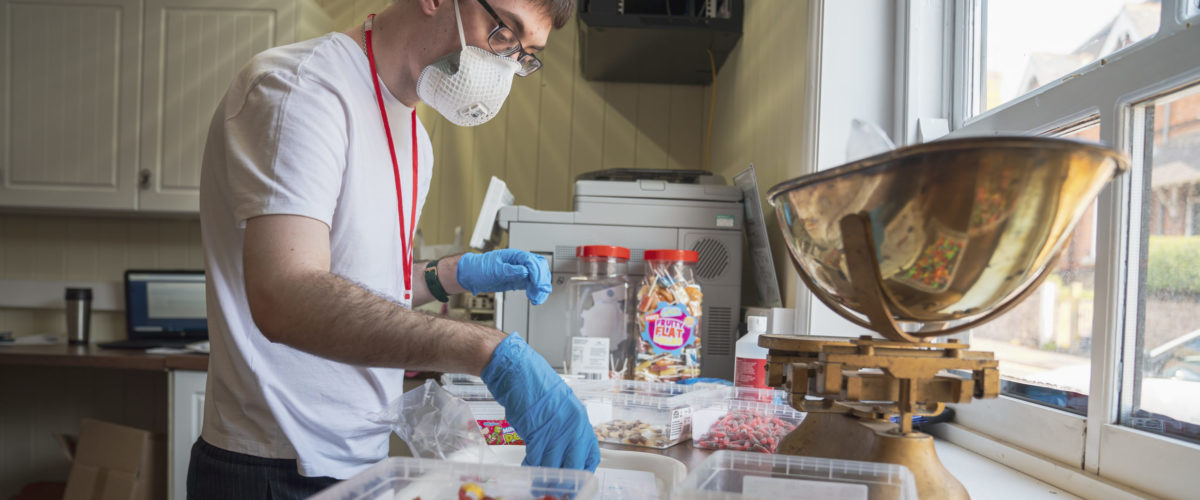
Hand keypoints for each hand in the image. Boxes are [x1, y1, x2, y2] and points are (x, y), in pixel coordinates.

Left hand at [456, 250, 551, 304]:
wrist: (472, 276)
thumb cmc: (480, 268)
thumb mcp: (493, 269)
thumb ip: (509, 269)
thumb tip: (524, 270)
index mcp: (514, 256)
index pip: (532, 261)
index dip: (537, 273)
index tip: (538, 284)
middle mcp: (520, 263)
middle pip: (539, 268)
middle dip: (542, 281)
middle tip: (540, 292)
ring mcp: (520, 272)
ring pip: (538, 278)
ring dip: (540, 288)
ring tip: (536, 299)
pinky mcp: (519, 281)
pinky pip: (532, 285)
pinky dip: (536, 292)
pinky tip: (534, 299)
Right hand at [482, 333, 600, 470]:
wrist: (518, 371)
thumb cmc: (536, 386)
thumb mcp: (560, 407)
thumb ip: (566, 428)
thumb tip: (565, 449)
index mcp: (581, 420)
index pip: (591, 454)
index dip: (584, 470)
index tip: (576, 479)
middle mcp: (573, 426)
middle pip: (574, 464)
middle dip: (566, 480)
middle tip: (558, 489)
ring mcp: (556, 429)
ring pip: (554, 465)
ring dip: (546, 476)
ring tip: (539, 483)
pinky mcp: (537, 431)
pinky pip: (537, 459)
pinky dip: (532, 467)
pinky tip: (528, 468)